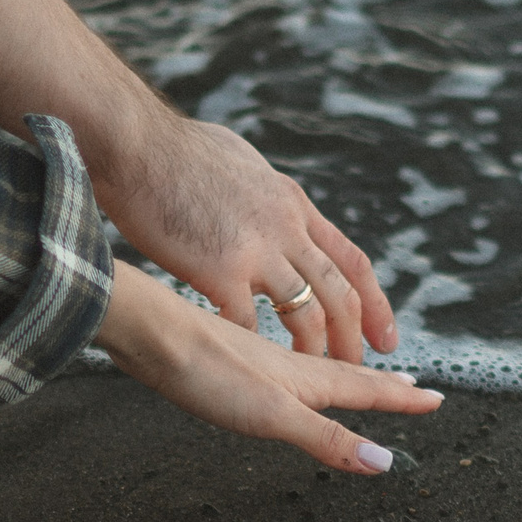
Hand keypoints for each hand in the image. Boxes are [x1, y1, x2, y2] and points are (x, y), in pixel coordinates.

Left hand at [94, 262, 439, 473]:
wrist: (152, 333)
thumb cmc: (208, 372)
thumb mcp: (273, 415)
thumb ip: (326, 438)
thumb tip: (383, 461)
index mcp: (306, 379)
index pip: (366, 389)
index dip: (401, 399)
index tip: (435, 398)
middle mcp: (289, 365)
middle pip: (347, 376)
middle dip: (384, 386)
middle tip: (413, 387)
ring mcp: (259, 360)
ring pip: (316, 370)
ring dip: (346, 377)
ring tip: (361, 380)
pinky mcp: (232, 358)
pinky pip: (284, 367)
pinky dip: (302, 373)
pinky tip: (285, 374)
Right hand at [95, 114, 398, 365]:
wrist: (137, 142)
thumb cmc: (171, 148)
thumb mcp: (240, 161)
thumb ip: (258, 191)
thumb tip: (258, 196)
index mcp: (292, 202)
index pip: (351, 259)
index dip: (375, 302)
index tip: (384, 335)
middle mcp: (286, 226)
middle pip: (340, 292)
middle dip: (355, 336)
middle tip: (360, 368)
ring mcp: (258, 248)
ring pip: (307, 311)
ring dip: (314, 349)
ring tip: (311, 378)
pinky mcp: (222, 268)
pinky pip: (248, 322)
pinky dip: (249, 347)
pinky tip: (243, 365)